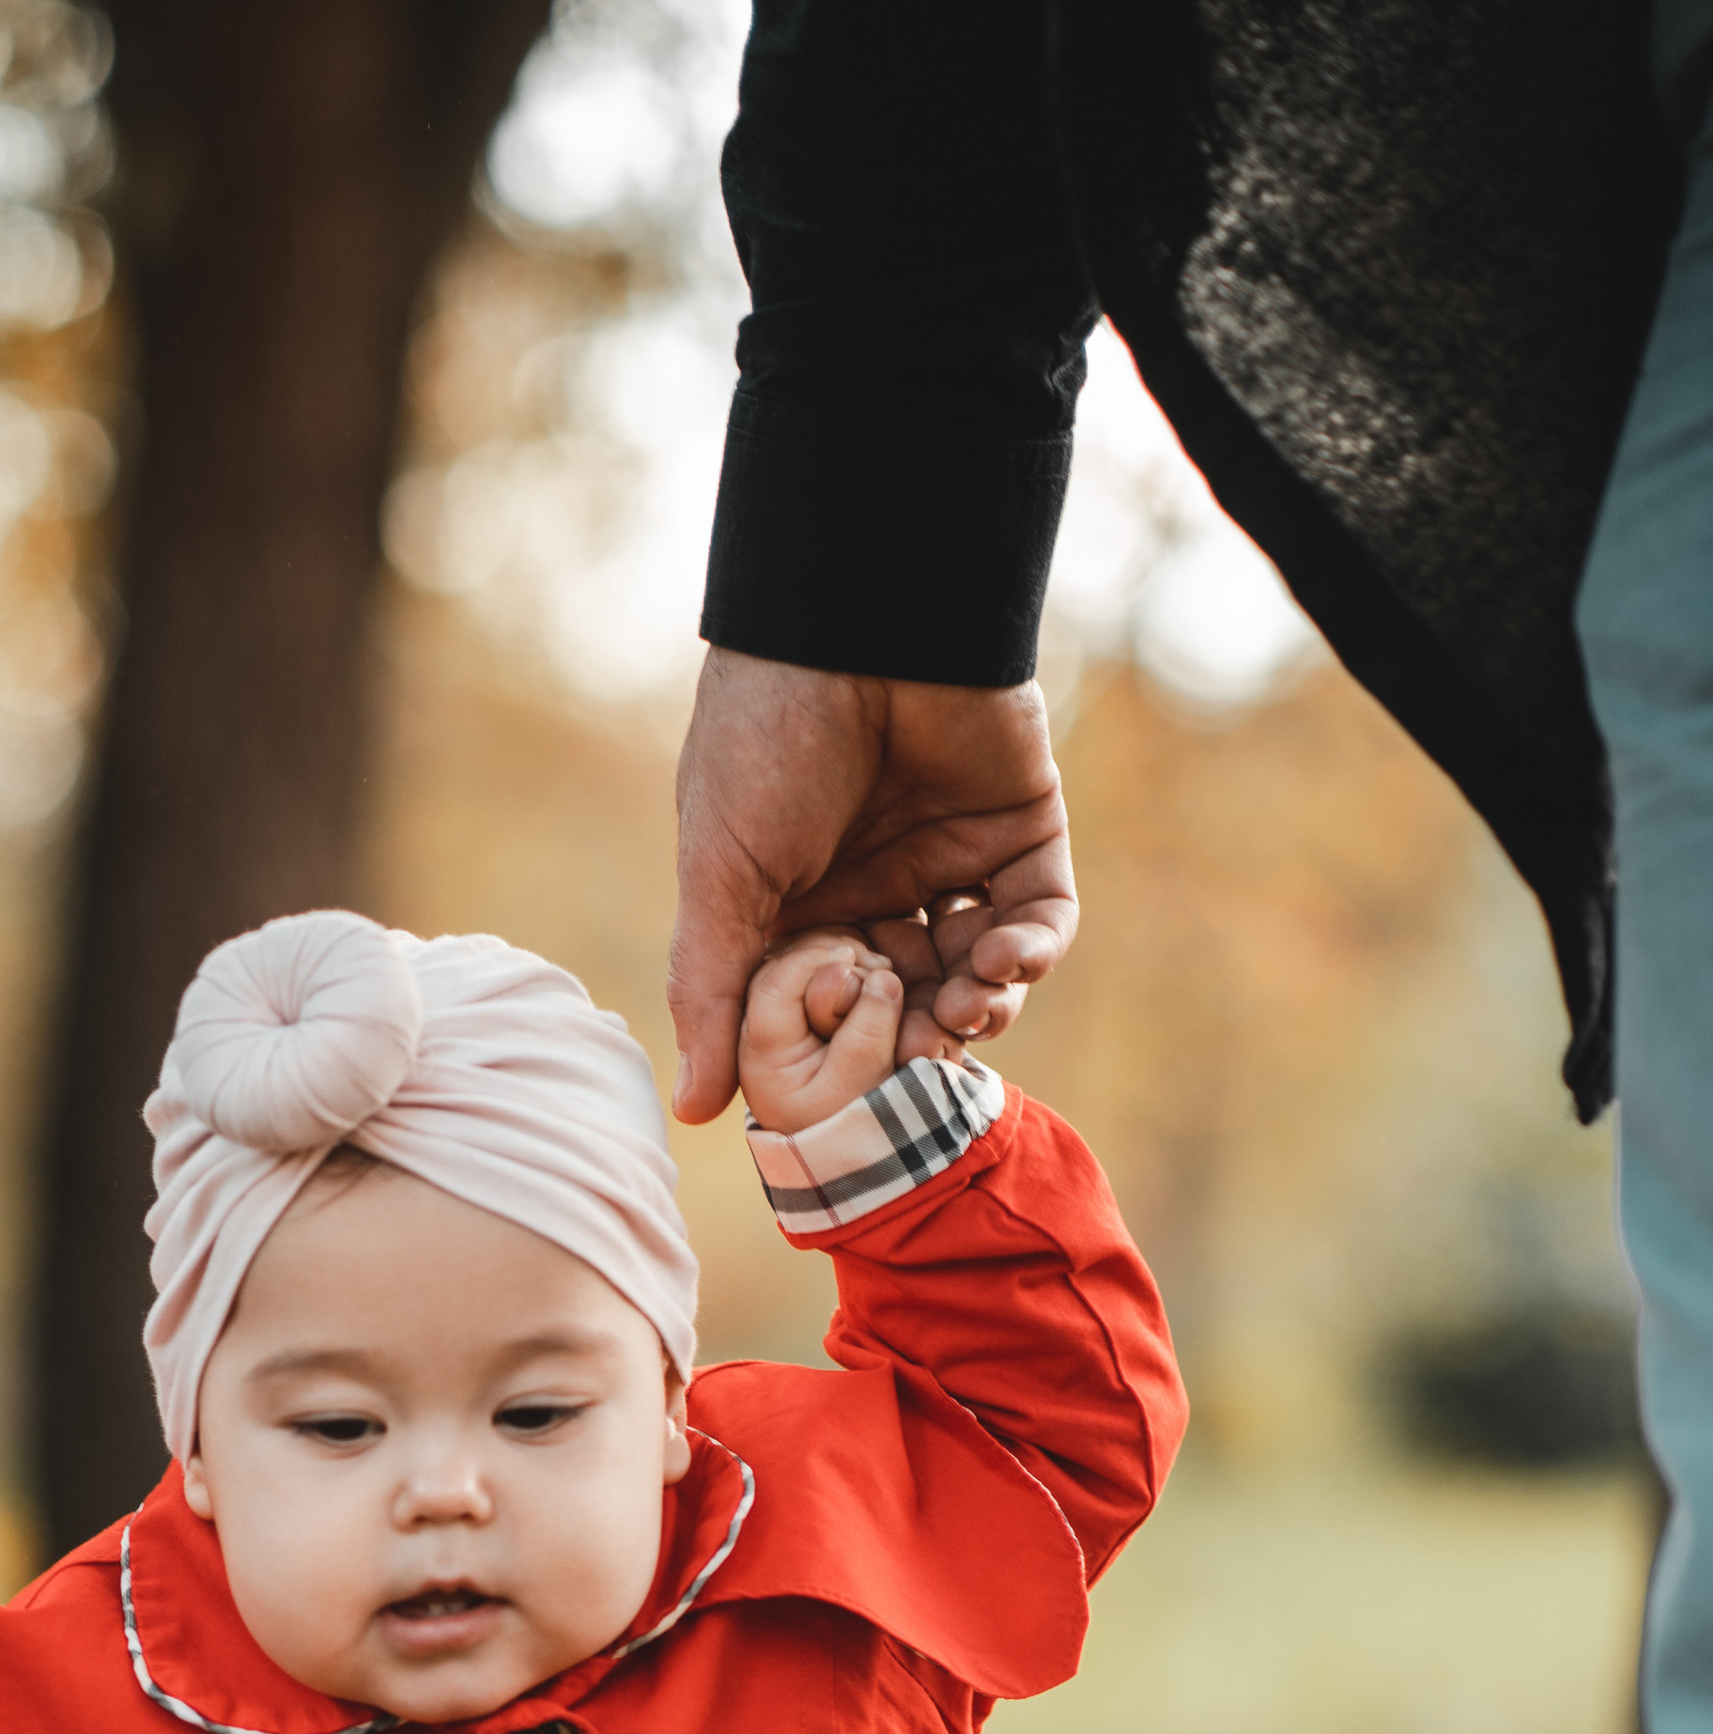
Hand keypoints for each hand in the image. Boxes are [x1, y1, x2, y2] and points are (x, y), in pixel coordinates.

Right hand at [670, 655, 1077, 1119]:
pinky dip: (1031, 952)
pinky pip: (1040, 915)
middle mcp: (875, 888)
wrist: (856, 623)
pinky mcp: (1019, 828)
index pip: (828, 1012)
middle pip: (911, 1003)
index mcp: (797, 907)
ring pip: (978, 971)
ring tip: (968, 1012)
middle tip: (921, 1061)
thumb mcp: (719, 879)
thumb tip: (694, 1110)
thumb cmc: (764, 744)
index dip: (842, 1056)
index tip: (847, 1086)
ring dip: (980, 1006)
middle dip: (920, 1041)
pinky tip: (1004, 962)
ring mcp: (950, 859)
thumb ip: (710, 993)